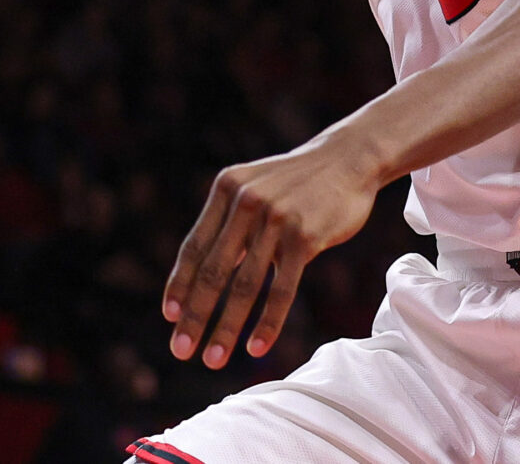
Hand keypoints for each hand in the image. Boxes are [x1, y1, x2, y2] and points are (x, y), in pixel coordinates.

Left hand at [162, 139, 381, 366]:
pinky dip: (267, 322)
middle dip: (195, 316)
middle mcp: (247, 202)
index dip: (180, 284)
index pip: (195, 246)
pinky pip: (281, 289)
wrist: (349, 159)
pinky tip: (256, 347)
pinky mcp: (305, 237)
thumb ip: (231, 223)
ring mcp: (277, 219)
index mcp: (227, 189)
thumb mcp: (256, 186)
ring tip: (214, 359)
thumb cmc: (298, 182)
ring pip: (245, 286)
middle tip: (181, 350)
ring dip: (226, 328)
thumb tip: (203, 275)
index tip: (170, 316)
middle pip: (214, 271)